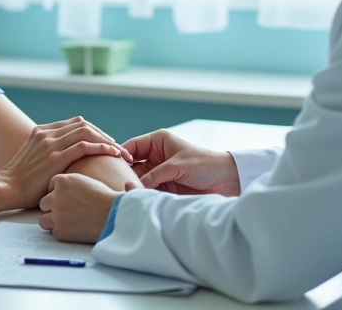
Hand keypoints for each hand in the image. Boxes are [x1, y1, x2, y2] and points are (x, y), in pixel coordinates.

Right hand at [0, 117, 130, 209]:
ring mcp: (50, 143)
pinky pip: (84, 146)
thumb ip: (51, 154)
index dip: (95, 132)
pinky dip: (101, 147)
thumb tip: (71, 162)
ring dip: (107, 140)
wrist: (7, 188)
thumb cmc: (23, 182)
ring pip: (86, 131)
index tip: (107, 143)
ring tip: (120, 152)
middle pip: (83, 124)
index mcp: (42, 131)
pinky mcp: (55, 156)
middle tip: (118, 148)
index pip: (76, 124)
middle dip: (104, 135)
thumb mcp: (36, 160)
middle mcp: (47, 133)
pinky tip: (112, 154)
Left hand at [39, 173, 119, 242]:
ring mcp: (56, 215)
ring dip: (53, 221)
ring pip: (43, 219)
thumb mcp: (87, 181)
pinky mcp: (60, 231)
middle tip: (67, 211)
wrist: (115, 215)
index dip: (58, 193)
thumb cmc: (106, 198)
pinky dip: (63, 232)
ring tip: (67, 222)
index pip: (50, 186)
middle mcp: (56, 197)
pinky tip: (75, 229)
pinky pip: (54, 232)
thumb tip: (65, 189)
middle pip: (44, 203)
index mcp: (63, 181)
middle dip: (53, 207)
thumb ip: (72, 184)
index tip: (67, 198)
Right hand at [123, 129, 240, 195]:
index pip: (131, 147)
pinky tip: (137, 200)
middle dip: (125, 175)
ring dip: (134, 187)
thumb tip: (130, 187)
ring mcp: (159, 172)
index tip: (114, 168)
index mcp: (157, 142)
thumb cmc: (204, 164)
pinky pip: (147, 191)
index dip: (121, 157)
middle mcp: (155, 156)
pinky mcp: (164, 187)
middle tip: (117, 186)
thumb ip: (153, 176)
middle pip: (131, 166)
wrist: (226, 180)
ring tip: (126, 195)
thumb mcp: (177, 166)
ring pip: (138, 180)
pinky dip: (143, 195)